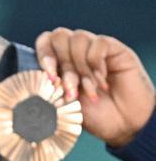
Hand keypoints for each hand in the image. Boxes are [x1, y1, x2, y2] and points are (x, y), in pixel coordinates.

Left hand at [36, 28, 154, 146]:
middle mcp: (75, 52)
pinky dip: (96, 64)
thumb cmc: (92, 117)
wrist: (122, 124)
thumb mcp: (64, 106)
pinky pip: (98, 43)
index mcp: (59, 63)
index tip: (50, 78)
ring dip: (80, 68)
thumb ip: (50, 91)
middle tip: (70, 89)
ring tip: (89, 90)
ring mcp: (94, 49)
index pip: (45, 42)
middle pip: (59, 36)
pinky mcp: (113, 48)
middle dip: (62, 64)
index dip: (43, 55)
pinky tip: (101, 82)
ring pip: (78, 38)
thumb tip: (37, 83)